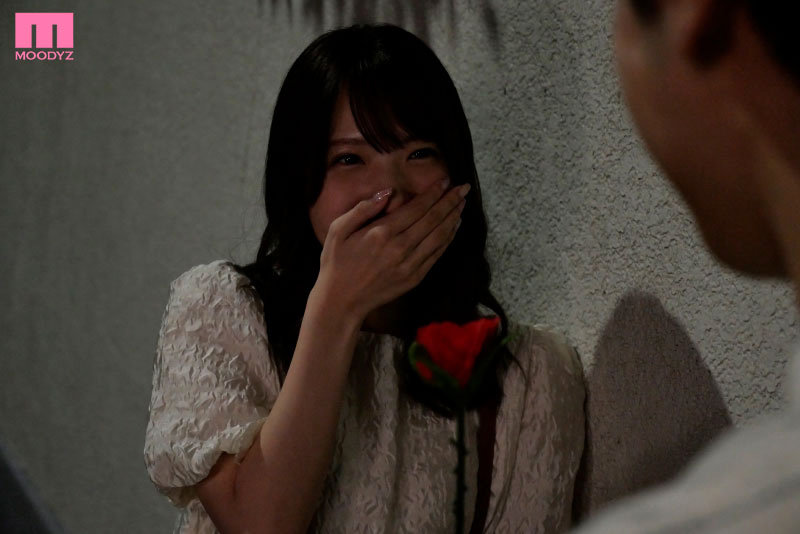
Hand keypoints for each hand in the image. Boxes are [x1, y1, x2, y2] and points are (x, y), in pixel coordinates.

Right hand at [314, 178, 469, 321]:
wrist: (341, 301)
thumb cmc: (337, 263)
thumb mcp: (338, 230)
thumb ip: (362, 209)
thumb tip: (388, 193)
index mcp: (381, 232)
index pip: (416, 208)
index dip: (434, 193)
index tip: (445, 181)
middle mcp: (400, 248)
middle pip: (433, 219)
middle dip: (451, 201)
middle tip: (464, 188)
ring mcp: (410, 265)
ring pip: (439, 236)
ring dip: (453, 218)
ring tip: (462, 204)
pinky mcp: (415, 278)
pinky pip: (437, 254)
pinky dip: (448, 239)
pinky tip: (454, 227)